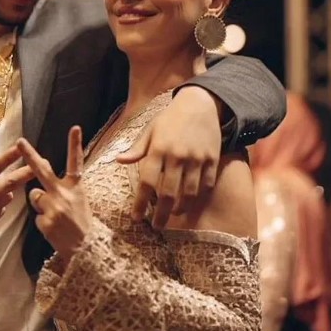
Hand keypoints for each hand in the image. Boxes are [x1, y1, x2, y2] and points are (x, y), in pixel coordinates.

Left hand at [17, 126, 92, 261]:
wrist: (86, 249)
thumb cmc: (81, 222)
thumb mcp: (79, 199)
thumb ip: (63, 184)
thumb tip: (44, 165)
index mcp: (75, 187)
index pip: (76, 162)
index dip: (75, 144)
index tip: (75, 127)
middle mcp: (64, 194)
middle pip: (42, 171)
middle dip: (29, 155)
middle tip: (19, 141)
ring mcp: (53, 208)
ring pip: (34, 196)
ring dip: (40, 203)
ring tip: (55, 216)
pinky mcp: (45, 222)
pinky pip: (36, 216)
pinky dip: (42, 221)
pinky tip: (53, 228)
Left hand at [118, 87, 220, 228]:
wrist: (201, 104)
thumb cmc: (170, 119)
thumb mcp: (150, 130)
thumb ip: (137, 148)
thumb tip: (119, 160)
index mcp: (158, 149)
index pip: (147, 182)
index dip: (140, 203)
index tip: (136, 218)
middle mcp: (177, 155)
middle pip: (168, 193)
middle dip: (161, 214)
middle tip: (156, 226)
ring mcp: (197, 158)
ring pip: (189, 193)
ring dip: (180, 208)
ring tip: (173, 215)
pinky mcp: (212, 159)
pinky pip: (206, 185)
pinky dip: (198, 197)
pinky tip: (190, 202)